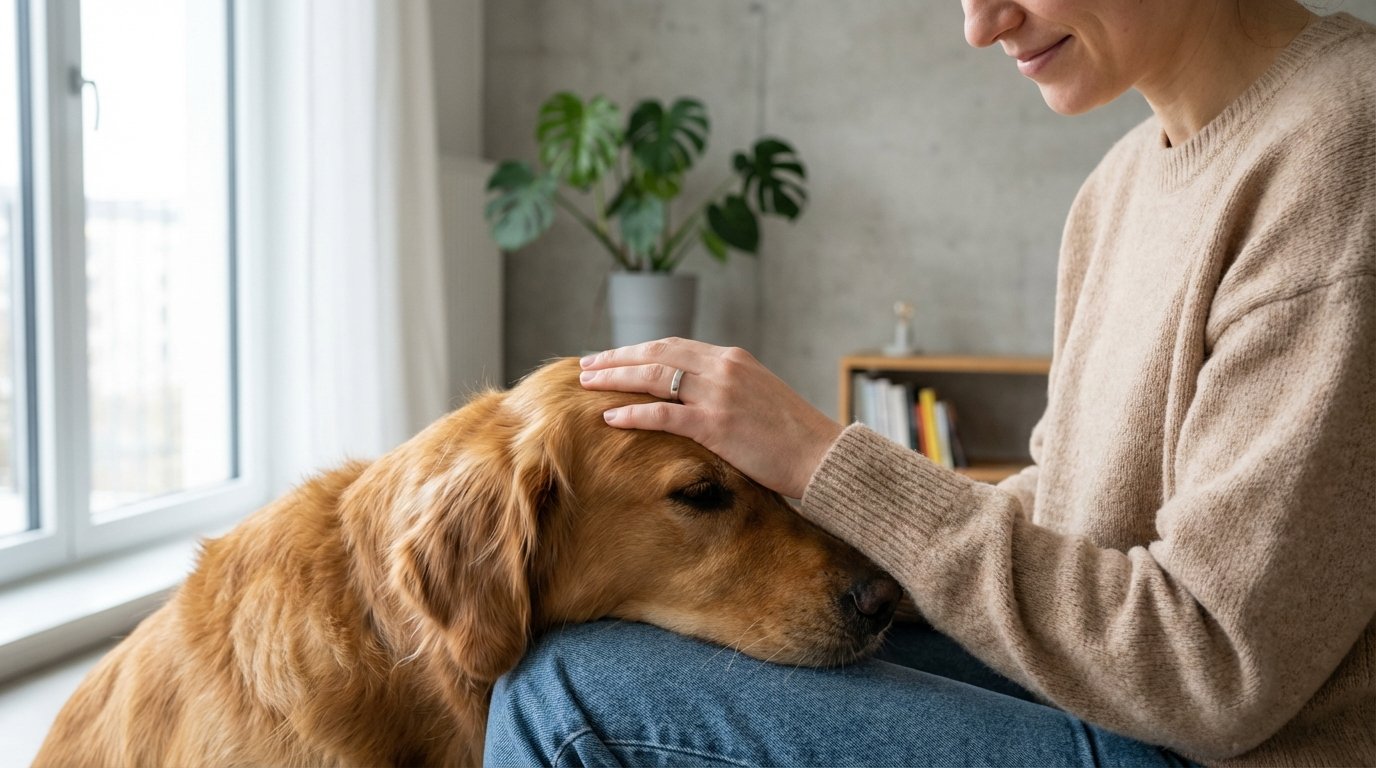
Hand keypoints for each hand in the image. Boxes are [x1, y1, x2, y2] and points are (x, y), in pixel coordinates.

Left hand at [579, 337, 844, 498]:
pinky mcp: (716, 424)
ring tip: (587, 383)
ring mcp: (719, 394)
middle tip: (586, 365)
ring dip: (616, 378)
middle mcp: (723, 368)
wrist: (822, 455)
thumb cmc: (792, 435)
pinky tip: (609, 417)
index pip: (674, 346)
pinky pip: (663, 414)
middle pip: (657, 354)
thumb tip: (695, 396)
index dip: (639, 350)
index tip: (613, 356)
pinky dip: (633, 413)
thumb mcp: (759, 397)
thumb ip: (727, 388)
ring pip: (654, 377)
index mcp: (733, 358)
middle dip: (617, 358)